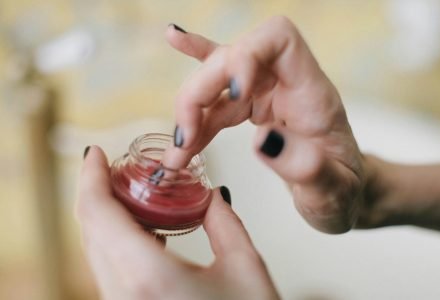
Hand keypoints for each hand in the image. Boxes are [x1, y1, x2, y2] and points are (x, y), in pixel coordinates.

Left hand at [77, 146, 279, 299]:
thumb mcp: (246, 269)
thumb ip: (226, 222)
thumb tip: (214, 194)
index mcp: (148, 278)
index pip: (98, 215)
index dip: (90, 177)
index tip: (95, 153)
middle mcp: (124, 296)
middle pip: (91, 230)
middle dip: (98, 192)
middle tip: (120, 168)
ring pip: (96, 251)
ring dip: (107, 216)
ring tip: (134, 193)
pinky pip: (110, 271)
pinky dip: (118, 241)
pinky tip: (146, 229)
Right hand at [164, 16, 365, 232]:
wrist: (343, 195)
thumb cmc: (343, 193)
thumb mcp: (333, 193)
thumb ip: (307, 168)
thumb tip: (263, 140)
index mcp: (313, 96)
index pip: (279, 40)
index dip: (246, 56)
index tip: (231, 97)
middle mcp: (289, 85)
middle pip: (234, 58)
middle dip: (201, 93)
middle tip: (184, 142)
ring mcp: (270, 92)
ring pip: (218, 80)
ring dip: (190, 110)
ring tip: (176, 154)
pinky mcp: (254, 105)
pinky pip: (222, 84)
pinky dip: (198, 68)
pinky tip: (176, 38)